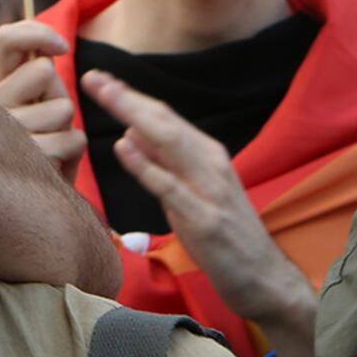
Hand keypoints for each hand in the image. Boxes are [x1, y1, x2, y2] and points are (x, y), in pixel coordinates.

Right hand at [0, 20, 83, 179]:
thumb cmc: (13, 149)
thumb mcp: (10, 106)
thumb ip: (25, 74)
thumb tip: (53, 50)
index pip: (8, 38)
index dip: (39, 33)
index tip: (61, 49)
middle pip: (46, 72)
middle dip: (56, 94)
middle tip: (42, 120)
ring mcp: (8, 130)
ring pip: (64, 107)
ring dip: (65, 128)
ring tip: (43, 146)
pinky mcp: (29, 158)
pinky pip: (74, 139)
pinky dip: (71, 154)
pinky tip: (49, 166)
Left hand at [81, 70, 311, 333]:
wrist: (264, 278)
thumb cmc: (223, 233)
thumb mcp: (192, 189)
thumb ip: (165, 161)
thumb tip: (132, 132)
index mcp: (207, 154)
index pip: (165, 117)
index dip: (132, 96)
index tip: (101, 80)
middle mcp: (210, 164)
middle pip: (164, 121)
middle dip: (127, 97)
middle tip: (93, 78)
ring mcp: (209, 190)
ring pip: (168, 143)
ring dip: (133, 115)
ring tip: (105, 95)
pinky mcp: (205, 219)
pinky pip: (170, 187)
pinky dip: (146, 165)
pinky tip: (124, 147)